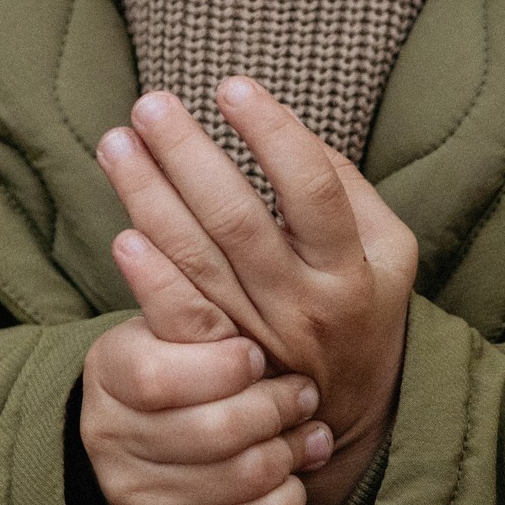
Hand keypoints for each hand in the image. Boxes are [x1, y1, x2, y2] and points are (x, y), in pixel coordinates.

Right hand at [79, 232, 331, 504]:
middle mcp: (116, 441)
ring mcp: (146, 497)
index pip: (161, 376)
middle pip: (216, 432)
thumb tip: (139, 238)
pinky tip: (294, 471)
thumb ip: (176, 296)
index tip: (256, 353)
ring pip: (246, 477)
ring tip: (308, 425)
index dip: (222, 366)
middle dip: (273, 407)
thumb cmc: (176, 371)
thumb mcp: (167, 325)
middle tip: (303, 389)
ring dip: (289, 449)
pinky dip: (289, 495)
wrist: (146, 459)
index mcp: (110, 375)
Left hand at [97, 79, 418, 504]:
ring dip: (149, 198)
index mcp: (350, 268)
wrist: (350, 417)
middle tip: (151, 105)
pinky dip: (150, 279)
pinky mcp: (220, 364)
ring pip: (197, 261)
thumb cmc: (363, 308)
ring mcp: (256, 338)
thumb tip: (285, 130)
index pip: (312, 191)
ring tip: (116, 144)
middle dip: (188, 157)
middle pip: (238, 221)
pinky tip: (123, 235)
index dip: (273, 135)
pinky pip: (180, 319)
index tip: (232, 87)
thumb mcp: (389, 252)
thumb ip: (347, 190)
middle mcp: (303, 305)